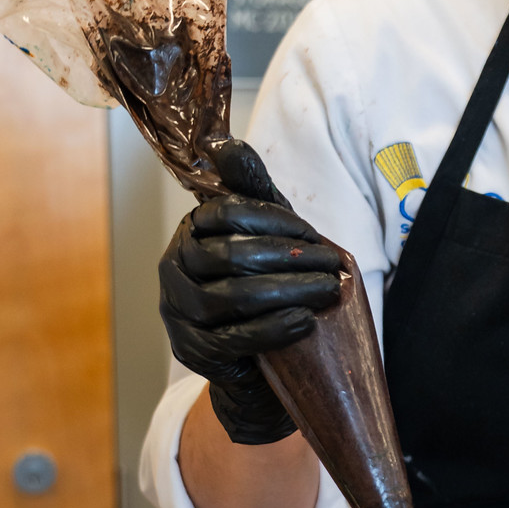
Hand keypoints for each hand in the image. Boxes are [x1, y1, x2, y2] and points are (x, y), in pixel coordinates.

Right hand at [158, 139, 341, 444]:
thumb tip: (223, 144)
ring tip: (329, 292)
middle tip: (334, 266)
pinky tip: (305, 321)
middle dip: (289, 258)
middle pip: (229, 255)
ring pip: (231, 296)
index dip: (273, 220)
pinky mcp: (191, 351)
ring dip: (289, 292)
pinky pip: (233, 338)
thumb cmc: (264, 287)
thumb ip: (252, 192)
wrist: (257, 364)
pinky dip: (273, 328)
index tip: (313, 234)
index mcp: (190, 231)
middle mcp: (173, 268)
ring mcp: (177, 312)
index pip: (225, 212)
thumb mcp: (264, 236)